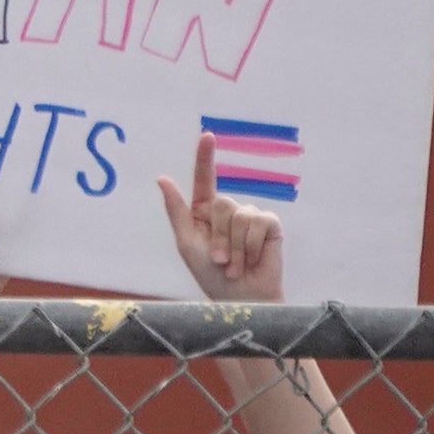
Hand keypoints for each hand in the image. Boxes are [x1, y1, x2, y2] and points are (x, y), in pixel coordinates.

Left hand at [157, 133, 282, 303]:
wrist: (239, 297)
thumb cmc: (209, 273)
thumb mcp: (186, 242)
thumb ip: (177, 210)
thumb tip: (162, 178)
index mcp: (204, 212)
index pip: (205, 179)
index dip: (206, 157)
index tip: (207, 135)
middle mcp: (228, 210)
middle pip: (221, 203)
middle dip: (219, 237)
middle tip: (219, 260)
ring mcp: (251, 215)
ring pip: (239, 215)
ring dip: (235, 247)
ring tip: (234, 264)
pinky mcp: (270, 224)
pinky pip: (259, 223)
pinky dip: (251, 246)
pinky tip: (252, 260)